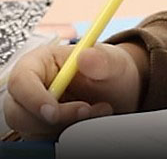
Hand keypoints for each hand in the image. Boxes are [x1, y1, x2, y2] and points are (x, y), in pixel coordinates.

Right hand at [3, 43, 146, 138]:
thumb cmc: (109, 69)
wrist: (118, 88)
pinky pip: (43, 139)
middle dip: (53, 119)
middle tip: (86, 111)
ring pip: (31, 129)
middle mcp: (30, 87)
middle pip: (19, 112)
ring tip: (96, 111)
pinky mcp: (40, 128)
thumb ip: (101, 59)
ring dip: (64, 127)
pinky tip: (87, 122)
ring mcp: (32, 109)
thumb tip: (84, 57)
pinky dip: (65, 136)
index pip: (21, 81)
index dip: (33, 99)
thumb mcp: (113, 61)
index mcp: (39, 62)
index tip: (53, 112)